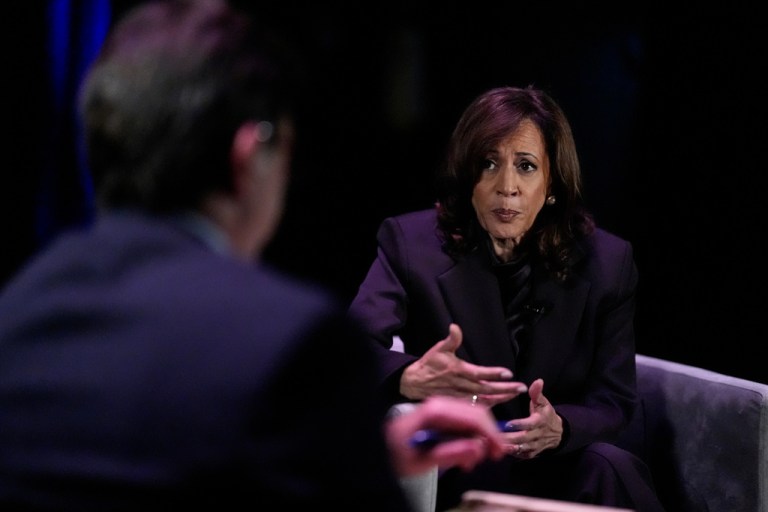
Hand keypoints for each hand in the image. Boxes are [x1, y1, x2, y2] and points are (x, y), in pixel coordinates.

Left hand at [385, 395, 506, 475]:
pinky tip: (464, 455)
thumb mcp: (418, 461)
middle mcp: (438, 404)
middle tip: (491, 458)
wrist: (377, 449)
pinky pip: (463, 423)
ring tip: (469, 463)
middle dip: (487, 436)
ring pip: (472, 418)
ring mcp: (440, 409)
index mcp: (433, 411)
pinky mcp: (440, 415)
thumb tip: (477, 448)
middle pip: (476, 414)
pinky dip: (469, 439)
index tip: (499, 452)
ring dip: (478, 440)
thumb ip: (448, 454)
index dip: (490, 433)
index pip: (471, 415)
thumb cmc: (394, 454)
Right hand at [400, 323, 526, 405]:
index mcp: (459, 371)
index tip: (508, 373)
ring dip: (501, 398)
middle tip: (521, 388)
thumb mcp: (439, 349)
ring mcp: (461, 396)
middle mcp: (462, 385)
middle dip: (505, 389)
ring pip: (484, 399)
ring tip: (515, 395)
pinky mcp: (459, 403)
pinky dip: (490, 406)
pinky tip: (500, 402)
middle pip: (487, 388)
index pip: (480, 373)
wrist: (415, 383)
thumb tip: (455, 327)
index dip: (494, 373)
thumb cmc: (429, 364)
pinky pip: (477, 406)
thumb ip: (451, 340)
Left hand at [500, 378, 562, 458]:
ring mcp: (534, 446)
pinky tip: (498, 450)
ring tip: (493, 444)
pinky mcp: (530, 453)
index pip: (530, 424)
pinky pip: (521, 455)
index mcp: (540, 421)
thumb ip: (537, 393)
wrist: (557, 433)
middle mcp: (538, 435)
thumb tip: (538, 381)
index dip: (520, 424)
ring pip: (521, 449)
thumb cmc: (546, 414)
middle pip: (523, 438)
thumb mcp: (543, 402)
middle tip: (494, 435)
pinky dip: (511, 454)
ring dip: (508, 448)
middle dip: (509, 438)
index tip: (508, 424)